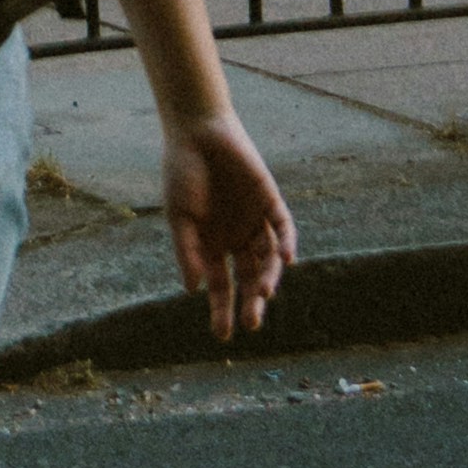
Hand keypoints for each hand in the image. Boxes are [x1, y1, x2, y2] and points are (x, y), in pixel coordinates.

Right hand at [163, 110, 294, 342]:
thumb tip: (194, 290)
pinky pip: (282, 226)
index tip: (223, 335)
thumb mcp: (179, 217)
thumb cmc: (182, 173)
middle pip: (249, 278)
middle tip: (252, 324)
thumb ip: (187, 252)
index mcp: (212, 246)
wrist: (197, 131)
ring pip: (268, 258)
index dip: (222, 311)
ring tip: (263, 292)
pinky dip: (286, 243)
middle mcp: (236, 238)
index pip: (221, 287)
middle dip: (251, 302)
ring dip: (268, 276)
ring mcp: (254, 220)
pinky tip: (287, 259)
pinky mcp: (269, 199)